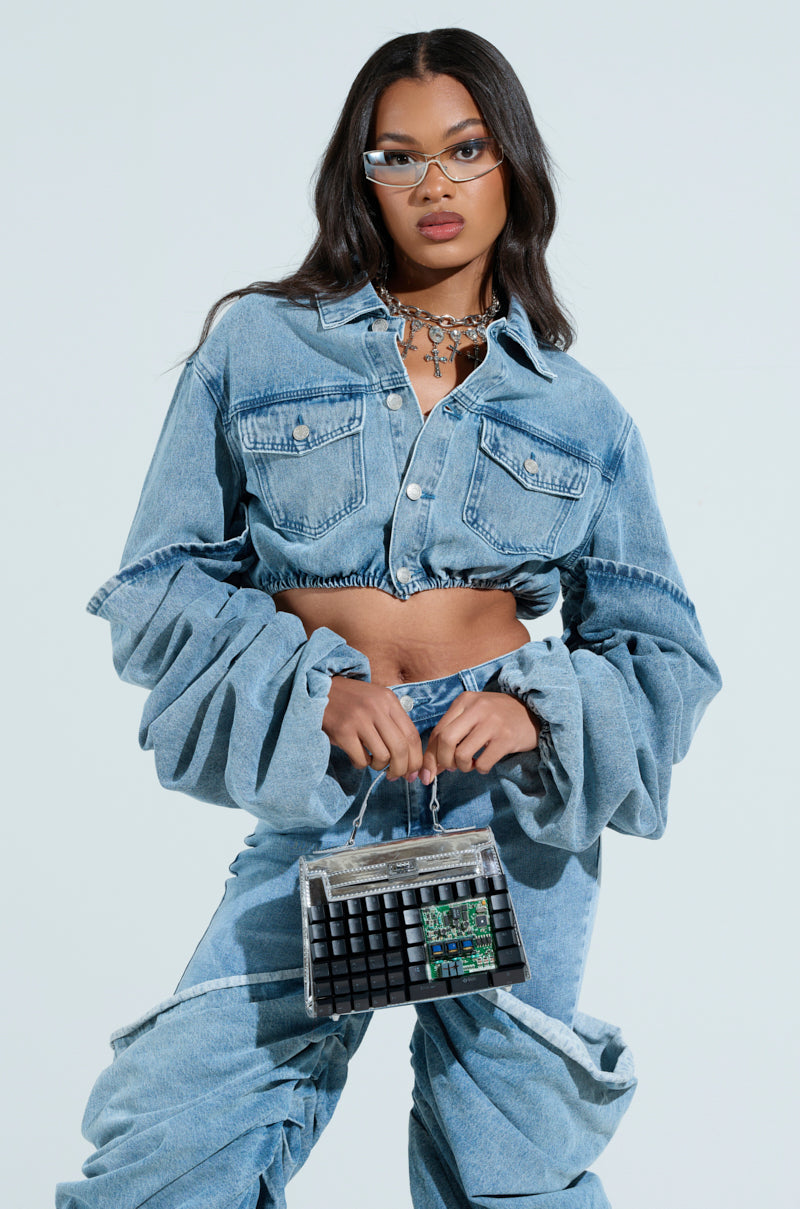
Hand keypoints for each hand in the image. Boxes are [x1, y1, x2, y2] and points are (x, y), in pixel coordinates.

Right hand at [322, 676, 423, 780]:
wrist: (318, 688)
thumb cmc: (350, 700)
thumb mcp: (376, 700)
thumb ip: (392, 721)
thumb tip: (409, 756)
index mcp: (388, 700)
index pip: (412, 734)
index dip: (415, 758)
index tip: (413, 771)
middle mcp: (376, 708)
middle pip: (401, 748)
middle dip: (402, 769)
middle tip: (395, 775)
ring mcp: (359, 719)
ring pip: (383, 756)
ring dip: (380, 766)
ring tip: (372, 762)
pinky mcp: (342, 731)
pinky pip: (361, 759)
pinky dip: (362, 764)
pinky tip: (356, 757)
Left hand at [419, 690, 541, 783]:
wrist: (534, 712)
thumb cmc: (498, 717)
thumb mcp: (473, 716)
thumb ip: (452, 735)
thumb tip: (430, 768)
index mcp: (464, 701)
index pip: (438, 730)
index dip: (431, 755)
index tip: (430, 771)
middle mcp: (477, 708)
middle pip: (445, 741)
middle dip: (443, 761)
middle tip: (451, 768)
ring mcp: (492, 723)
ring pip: (462, 754)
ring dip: (463, 767)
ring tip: (471, 764)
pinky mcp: (506, 738)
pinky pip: (483, 763)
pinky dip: (481, 769)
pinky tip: (485, 763)